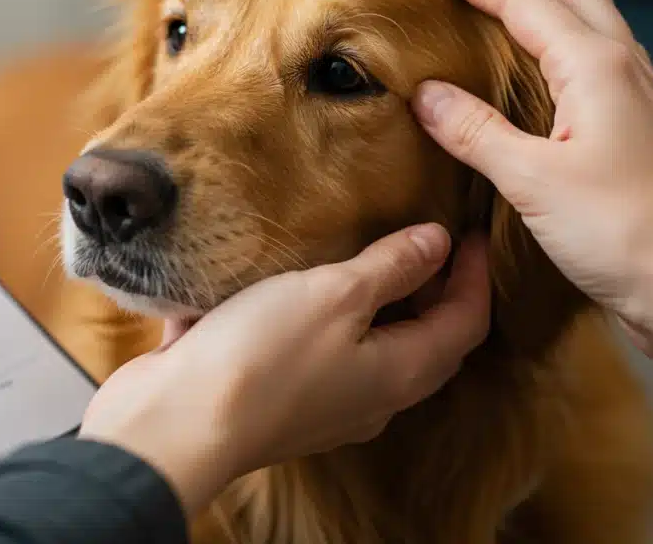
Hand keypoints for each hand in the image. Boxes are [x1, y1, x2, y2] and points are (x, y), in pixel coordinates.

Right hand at [79, 223, 489, 515]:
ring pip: (365, 344)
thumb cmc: (263, 357)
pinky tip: (292, 280)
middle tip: (427, 236)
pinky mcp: (273, 394)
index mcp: (400, 372)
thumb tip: (438, 243)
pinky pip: (309, 349)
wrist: (176, 422)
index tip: (472, 231)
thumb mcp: (336, 294)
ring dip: (373, 301)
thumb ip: (391, 267)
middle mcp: (369, 395)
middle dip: (431, 289)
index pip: (465, 323)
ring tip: (363, 249)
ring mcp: (320, 401)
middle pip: (421, 339)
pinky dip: (316, 315)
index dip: (475, 276)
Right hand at [412, 0, 652, 363]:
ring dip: (546, 1)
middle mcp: (626, 71)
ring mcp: (642, 100)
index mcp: (596, 68)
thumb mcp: (533, 180)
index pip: (525, 1)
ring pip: (592, 24)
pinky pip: (602, 63)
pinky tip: (549, 72)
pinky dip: (566, 44)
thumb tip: (426, 94)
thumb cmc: (625, 232)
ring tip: (505, 3)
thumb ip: (476, 131)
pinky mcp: (645, 133)